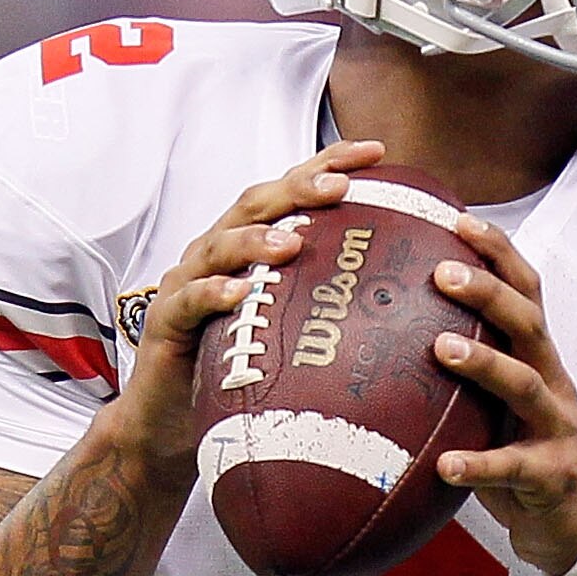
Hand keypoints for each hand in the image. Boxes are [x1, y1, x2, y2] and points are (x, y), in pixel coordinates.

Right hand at [103, 138, 384, 487]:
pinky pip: (189, 301)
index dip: (330, 164)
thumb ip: (332, 308)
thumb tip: (410, 307)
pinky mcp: (166, 322)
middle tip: (341, 185)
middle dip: (299, 187)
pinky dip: (213, 293)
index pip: (292, 192)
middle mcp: (218, 253)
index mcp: (251, 246)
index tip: (377, 154)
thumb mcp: (292, 335)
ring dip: (257, 239)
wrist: (170, 422)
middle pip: (257, 204)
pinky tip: (238, 294)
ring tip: (295, 242)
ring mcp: (188, 283)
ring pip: (221, 245)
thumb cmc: (237, 374)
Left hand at [432, 216, 576, 575]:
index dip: (496, 252)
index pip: (524, 289)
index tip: (456, 218)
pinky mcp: (552, 473)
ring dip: (484, 364)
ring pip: (525, 385)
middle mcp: (552, 380)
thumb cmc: (521, 448)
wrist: (576, 518)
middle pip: (527, 323)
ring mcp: (556, 426)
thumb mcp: (494, 400)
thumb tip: (380, 331)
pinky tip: (445, 465)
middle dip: (487, 292)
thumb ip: (460, 364)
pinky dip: (479, 465)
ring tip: (441, 351)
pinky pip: (514, 467)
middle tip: (440, 272)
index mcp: (537, 356)